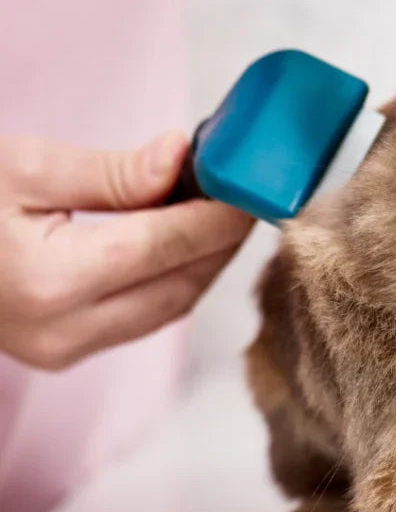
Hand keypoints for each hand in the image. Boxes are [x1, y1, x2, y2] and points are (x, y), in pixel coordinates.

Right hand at [0, 132, 253, 370]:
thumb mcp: (22, 167)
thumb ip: (112, 171)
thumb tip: (182, 158)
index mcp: (50, 279)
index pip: (169, 244)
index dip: (222, 213)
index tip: (256, 184)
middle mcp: (64, 330)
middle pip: (181, 282)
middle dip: (223, 238)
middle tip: (247, 193)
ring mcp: (64, 350)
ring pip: (171, 305)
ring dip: (205, 260)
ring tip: (221, 212)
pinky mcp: (64, 353)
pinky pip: (147, 316)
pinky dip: (175, 278)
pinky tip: (184, 243)